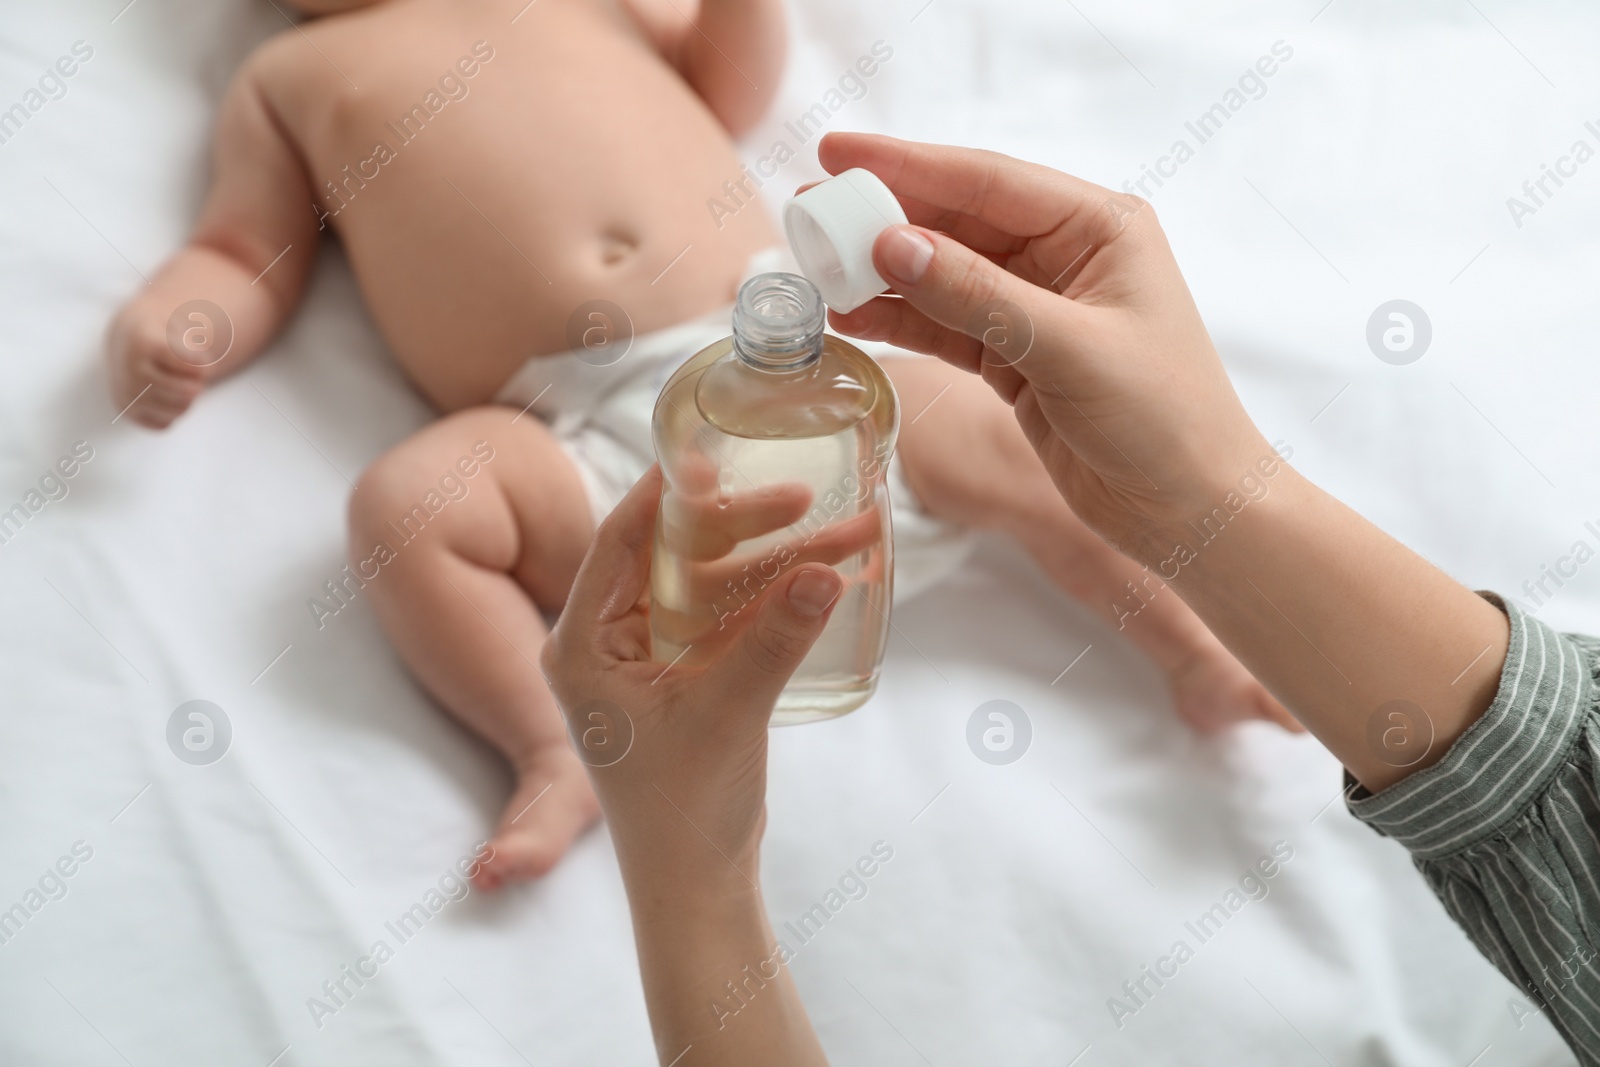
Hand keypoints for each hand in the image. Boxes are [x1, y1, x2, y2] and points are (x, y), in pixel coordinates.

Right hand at [105, 303, 210, 428]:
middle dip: (198, 386)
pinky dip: (173, 414)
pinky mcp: (128, 411)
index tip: (203, 361)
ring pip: (177, 410)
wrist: (125, 343)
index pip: (184, 363)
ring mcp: (127, 393)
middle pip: (185, 391)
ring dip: (189, 402)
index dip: (201, 364)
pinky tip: (170, 399)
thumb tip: (204, 372)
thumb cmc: (161, 335)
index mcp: (143, 344)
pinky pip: (164, 424)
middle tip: (198, 380)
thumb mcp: (177, 327)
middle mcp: (131, 370)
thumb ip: (195, 347)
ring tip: (186, 388)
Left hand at [540, 465, 843, 885]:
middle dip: (744, 525)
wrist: (697, 884)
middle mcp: (608, 640)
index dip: (665, 491)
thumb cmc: (683, 809)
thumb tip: (824, 572)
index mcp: (582, 643)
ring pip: (714, 585)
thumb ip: (773, 640)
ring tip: (845, 530)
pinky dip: (777, 598)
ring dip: (777, 561)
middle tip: (800, 496)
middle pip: (676, 555)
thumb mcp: (726, 713)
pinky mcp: (690, 677)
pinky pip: (732, 618)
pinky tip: (830, 572)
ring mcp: (651, 658)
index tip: (710, 451)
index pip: (617, 540)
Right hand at [817, 132, 1273, 560]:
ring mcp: (1036, 307)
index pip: (988, 181)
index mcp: (1099, 227)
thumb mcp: (1068, 348)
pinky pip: (945, 326)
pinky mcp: (1016, 357)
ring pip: (943, 274)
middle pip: (957, 221)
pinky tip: (852, 313)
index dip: (908, 164)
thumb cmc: (1162, 419)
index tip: (838, 153)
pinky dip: (900, 320)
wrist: (1189, 511)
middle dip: (883, 215)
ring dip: (882, 271)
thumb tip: (893, 244)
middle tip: (810, 209)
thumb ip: (978, 295)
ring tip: (815, 263)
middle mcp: (1065, 256)